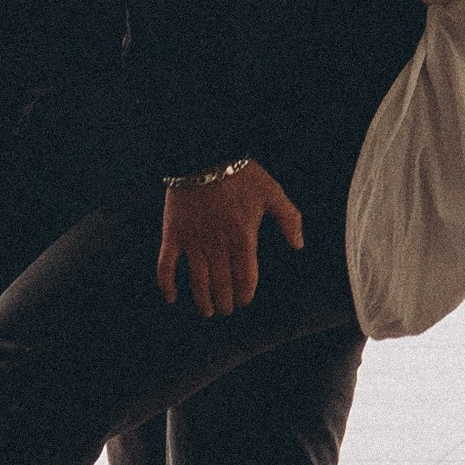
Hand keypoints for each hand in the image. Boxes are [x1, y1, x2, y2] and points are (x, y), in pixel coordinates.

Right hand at [157, 163, 302, 316]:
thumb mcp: (272, 192)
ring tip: (207, 311)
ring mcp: (193, 242)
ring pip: (198, 282)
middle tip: (226, 309)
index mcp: (243, 237)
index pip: (245, 278)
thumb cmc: (241, 172)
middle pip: (222, 286)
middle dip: (225, 302)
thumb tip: (299, 244)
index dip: (245, 295)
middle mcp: (217, 245)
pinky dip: (167, 285)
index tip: (244, 301)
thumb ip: (289, 219)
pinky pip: (166, 266)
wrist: (204, 153)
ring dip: (203, 301)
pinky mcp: (173, 235)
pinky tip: (171, 298)